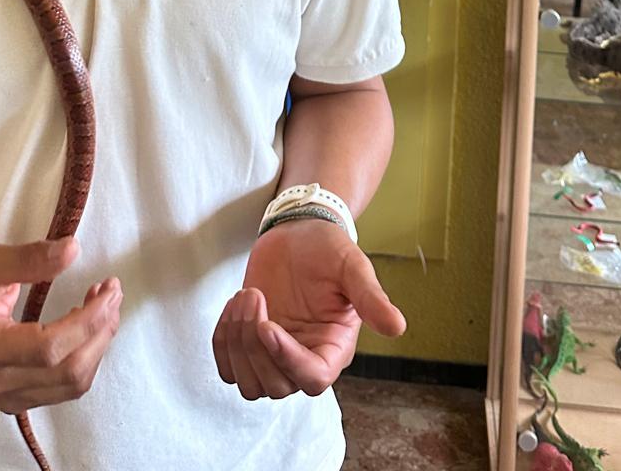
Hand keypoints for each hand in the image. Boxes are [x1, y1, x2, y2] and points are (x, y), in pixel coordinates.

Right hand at [0, 236, 122, 413]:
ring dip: (98, 345)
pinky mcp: (14, 399)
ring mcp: (3, 398)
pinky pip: (63, 389)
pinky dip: (85, 357)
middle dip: (101, 330)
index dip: (87, 320)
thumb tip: (74, 250)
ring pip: (71, 385)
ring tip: (104, 304)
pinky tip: (86, 325)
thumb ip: (30, 258)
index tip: (108, 287)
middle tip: (113, 291)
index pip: (48, 348)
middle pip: (67, 371)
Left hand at [212, 220, 404, 400]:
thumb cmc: (328, 248)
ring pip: (249, 384)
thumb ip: (371, 297)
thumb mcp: (352, 266)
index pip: (313, 379)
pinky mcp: (250, 346)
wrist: (297, 233)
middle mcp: (304, 358)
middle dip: (255, 346)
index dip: (288, 360)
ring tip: (245, 295)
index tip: (268, 325)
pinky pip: (228, 367)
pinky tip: (234, 305)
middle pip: (275, 386)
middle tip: (254, 295)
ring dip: (236, 343)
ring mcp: (274, 356)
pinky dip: (222, 341)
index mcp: (334, 347)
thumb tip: (398, 327)